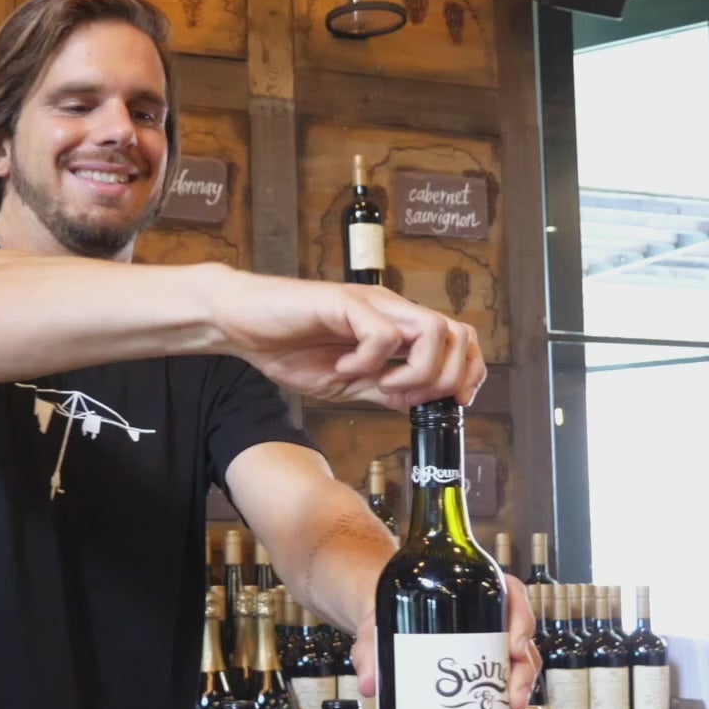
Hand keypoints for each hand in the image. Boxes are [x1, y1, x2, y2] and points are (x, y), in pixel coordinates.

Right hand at [209, 270, 485, 411]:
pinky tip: (344, 368)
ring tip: (383, 386)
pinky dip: (369, 361)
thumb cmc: (288, 345)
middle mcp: (391, 311)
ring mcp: (370, 305)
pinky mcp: (345, 304)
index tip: (450, 404)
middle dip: (446, 378)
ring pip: (432, 330)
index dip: (467, 373)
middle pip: (457, 334)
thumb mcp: (346, 381)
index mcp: (396, 327)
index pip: (459, 339)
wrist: (242, 324)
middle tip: (409, 399)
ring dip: (416, 371)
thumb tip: (418, 404)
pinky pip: (383, 335)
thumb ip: (382, 388)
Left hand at [352, 574, 540, 708]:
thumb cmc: (386, 612)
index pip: (511, 594)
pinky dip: (507, 705)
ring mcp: (490, 642)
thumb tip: (370, 684)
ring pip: (520, 663)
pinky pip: (505, 683)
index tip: (514, 645)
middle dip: (523, 670)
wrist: (380, 621)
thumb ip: (370, 649)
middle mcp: (489, 616)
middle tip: (512, 696)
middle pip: (521, 637)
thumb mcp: (377, 623)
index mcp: (472, 590)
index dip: (522, 619)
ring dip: (521, 690)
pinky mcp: (482, 668)